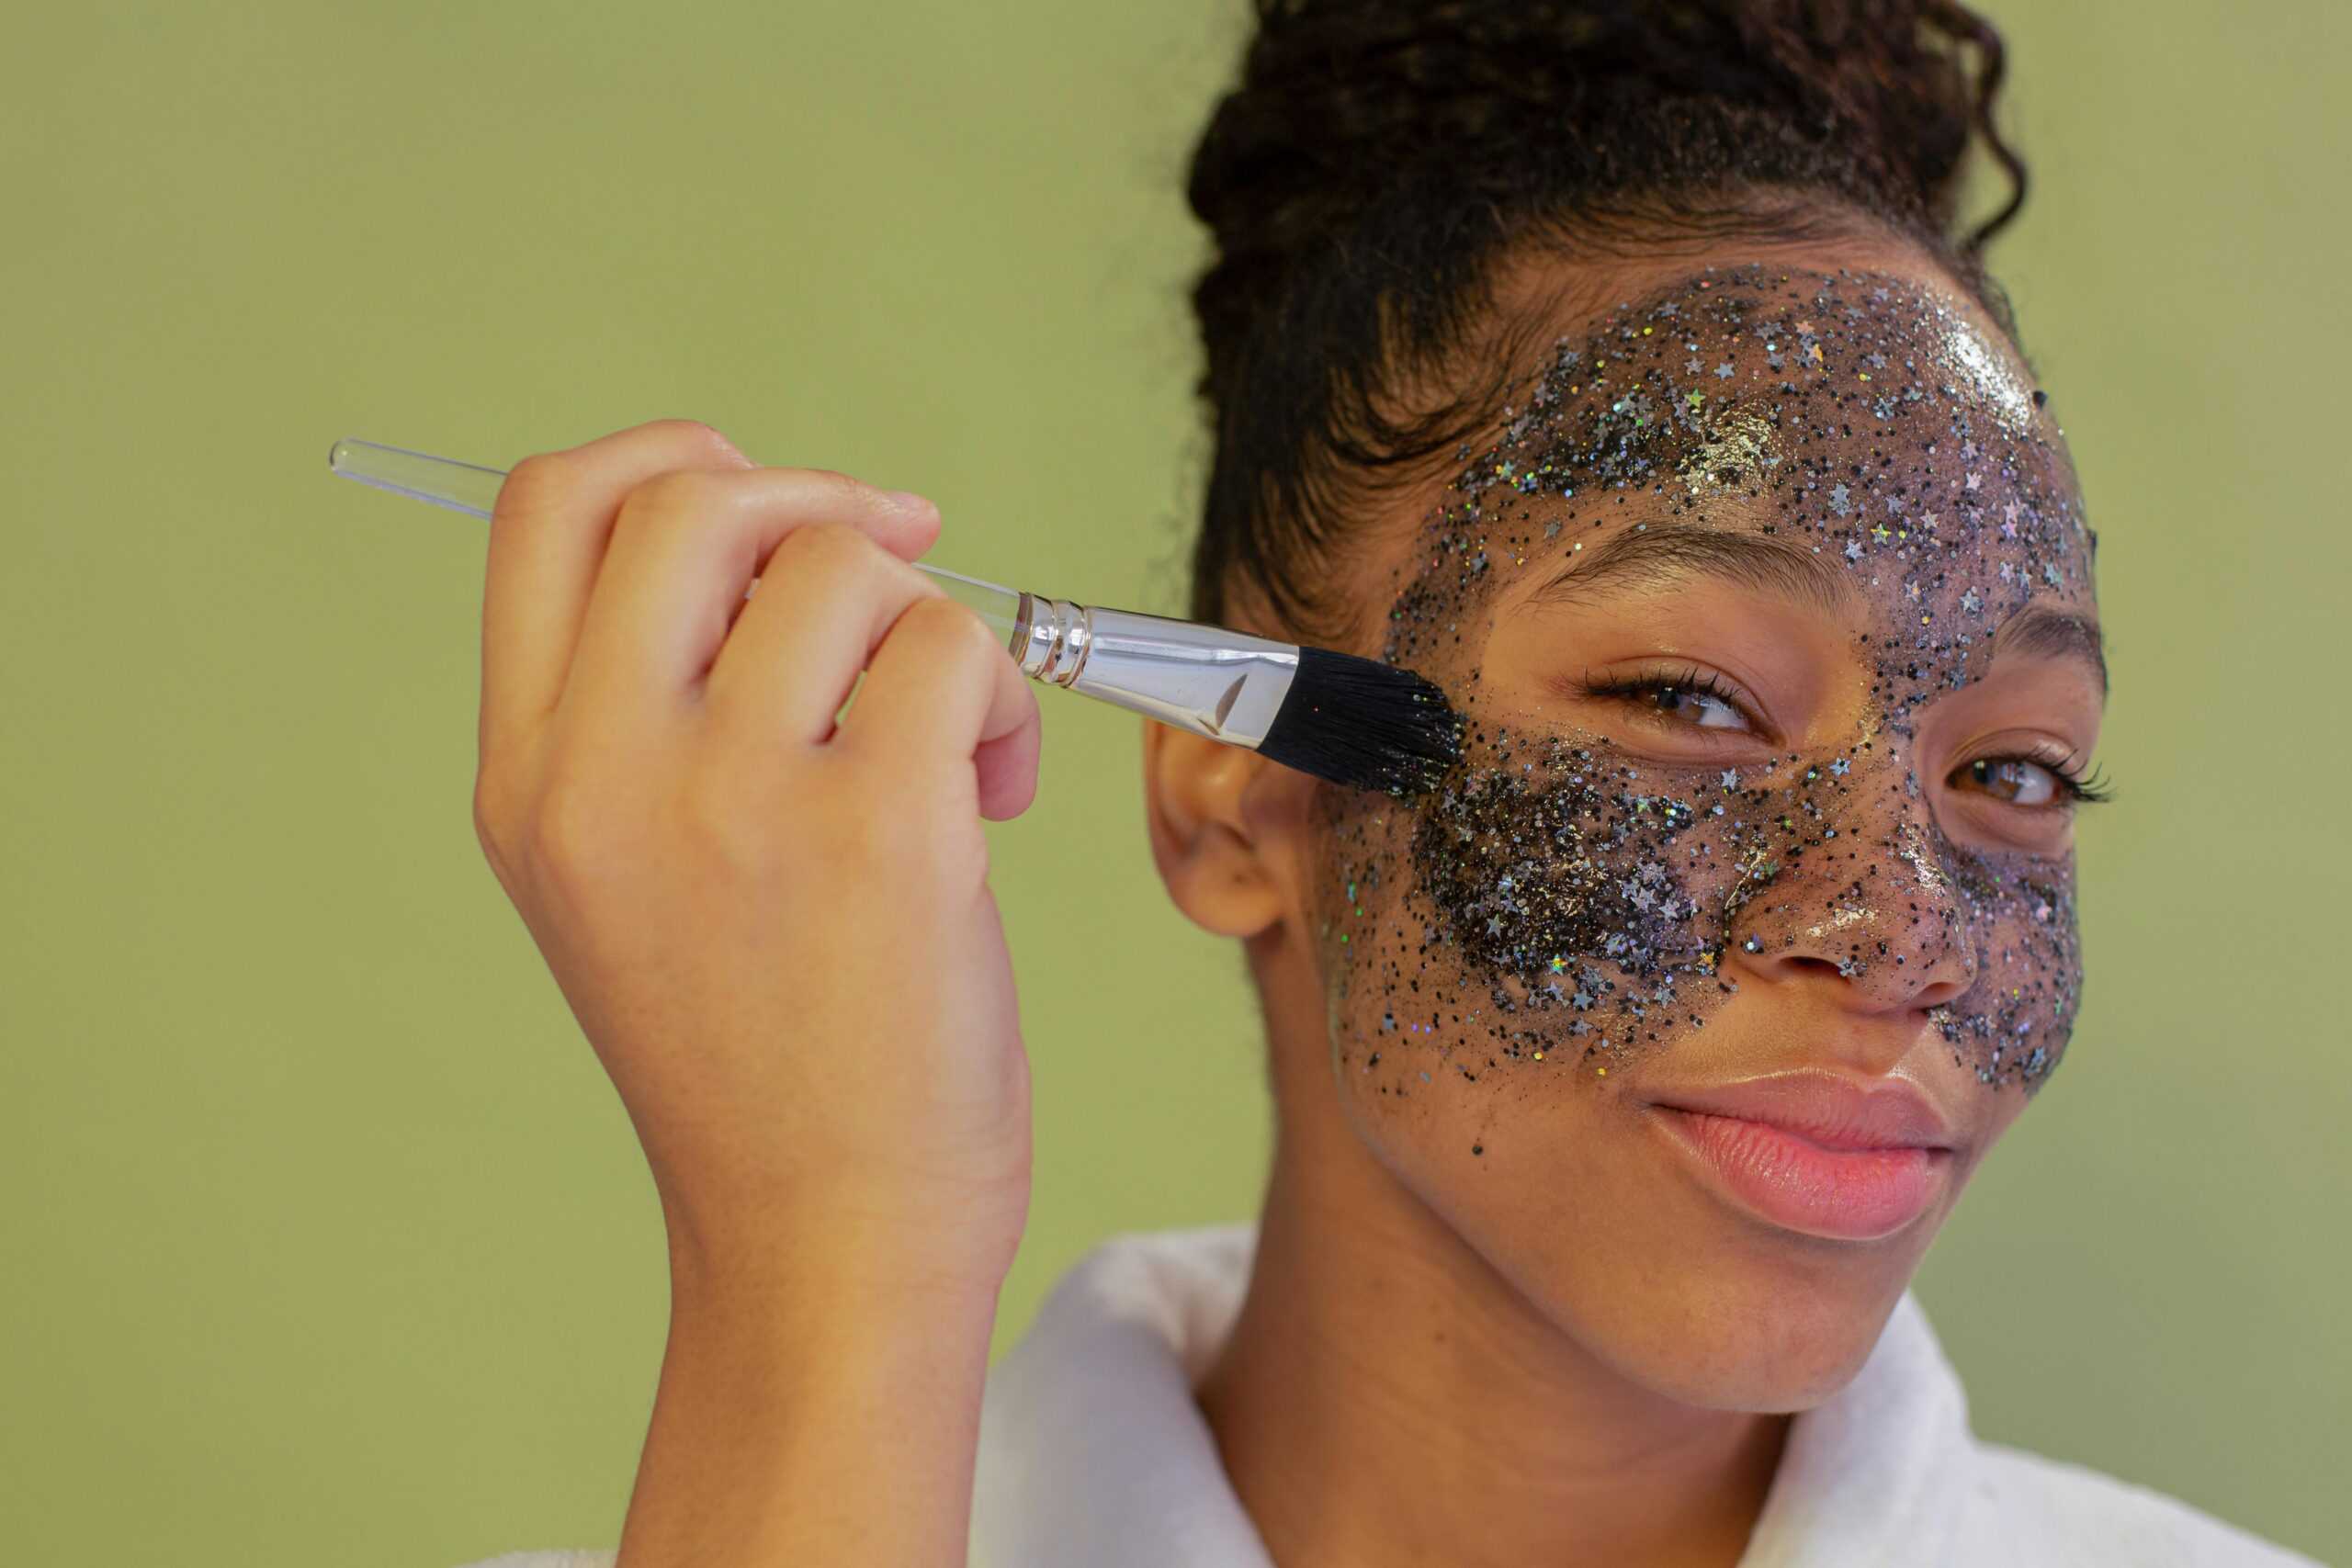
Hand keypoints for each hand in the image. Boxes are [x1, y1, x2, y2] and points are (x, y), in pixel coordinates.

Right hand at [469, 419, 1041, 1298]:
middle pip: (692, 498)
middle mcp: (603, 777)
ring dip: (933, 625)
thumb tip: (798, 535)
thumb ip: (659, 712)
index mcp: (529, 782)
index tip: (774, 500)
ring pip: (847, 564)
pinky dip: (1001, 693)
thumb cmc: (764, 1060)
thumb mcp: (634, 885)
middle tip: (899, 579)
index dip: (670, 459)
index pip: (547, 511)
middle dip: (819, 507)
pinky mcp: (879, 831)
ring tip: (957, 740)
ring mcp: (733, 800)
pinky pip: (954, 645)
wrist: (825, 1244)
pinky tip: (999, 791)